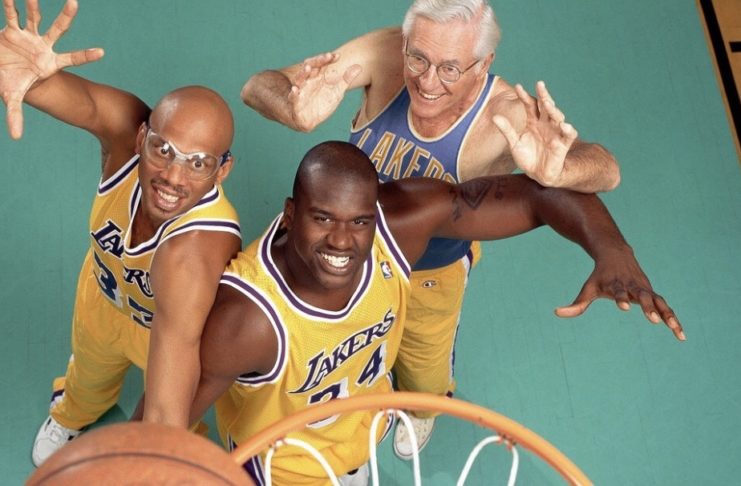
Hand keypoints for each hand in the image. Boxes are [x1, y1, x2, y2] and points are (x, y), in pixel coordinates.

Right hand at [0, 0, 102, 138]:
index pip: (72, 59)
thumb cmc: (10, 83)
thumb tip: (16, 137)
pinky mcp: (12, 31)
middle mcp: (42, 46)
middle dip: (66, 17)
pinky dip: (11, 5)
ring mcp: (28, 37)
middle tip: (74, 3)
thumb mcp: (12, 98)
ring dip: (35, 6)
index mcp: (49, 63)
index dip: (85, 56)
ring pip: (35, 18)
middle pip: (58, 30)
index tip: (102, 53)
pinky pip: (12, 16)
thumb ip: (16, 115)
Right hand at [287, 51, 360, 131]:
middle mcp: (308, 82)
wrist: (309, 119)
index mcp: (317, 77)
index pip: (322, 65)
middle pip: (311, 68)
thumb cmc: (322, 103)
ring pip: (300, 80)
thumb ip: (345, 79)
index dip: (328, 60)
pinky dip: (293, 94)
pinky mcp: (296, 104)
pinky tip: (295, 90)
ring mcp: (301, 91)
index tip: (338, 56)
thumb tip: (359, 66)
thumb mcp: (336, 91)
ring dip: (303, 74)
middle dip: (317, 62)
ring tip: (308, 68)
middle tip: (326, 57)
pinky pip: (293, 98)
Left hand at [492, 81, 576, 186]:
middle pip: (546, 106)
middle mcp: (545, 124)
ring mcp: (555, 133)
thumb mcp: (514, 143)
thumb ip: (507, 130)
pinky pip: (568, 135)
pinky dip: (568, 130)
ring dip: (553, 109)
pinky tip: (564, 126)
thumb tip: (495, 116)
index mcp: (533, 122)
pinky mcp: (562, 144)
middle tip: (540, 84)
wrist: (537, 174)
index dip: (524, 96)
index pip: (530, 105)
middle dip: (543, 95)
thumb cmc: (527, 157)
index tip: (518, 87)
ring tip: (547, 103)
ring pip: (557, 117)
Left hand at [555, 249, 684, 340]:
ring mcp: (645, 290)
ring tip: (674, 329)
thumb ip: (576, 304)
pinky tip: (680, 335)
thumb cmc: (600, 276)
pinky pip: (666, 307)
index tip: (623, 308)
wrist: (616, 254)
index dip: (621, 299)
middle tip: (653, 320)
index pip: (619, 292)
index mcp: (616, 284)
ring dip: (666, 314)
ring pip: (658, 302)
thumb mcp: (588, 288)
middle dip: (647, 307)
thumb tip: (556, 312)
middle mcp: (633, 287)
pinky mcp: (653, 294)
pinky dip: (673, 319)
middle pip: (642, 296)